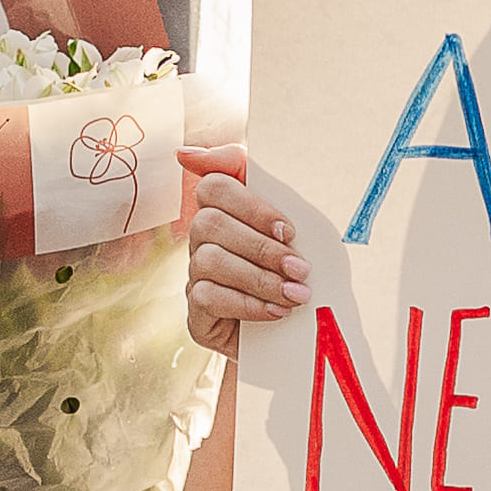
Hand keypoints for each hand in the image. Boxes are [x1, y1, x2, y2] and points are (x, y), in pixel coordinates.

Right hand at [181, 142, 305, 348]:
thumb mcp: (296, 228)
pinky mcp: (196, 314)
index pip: (214, 185)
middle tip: (300, 269)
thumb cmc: (296, 273)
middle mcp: (202, 240)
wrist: (300, 335)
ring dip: (258, 278)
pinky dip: (246, 304)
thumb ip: (262, 183)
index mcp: (226, 212)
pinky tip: (276, 313)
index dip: (250, 205)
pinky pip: (206, 297)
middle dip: (261, 247)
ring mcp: (195, 277)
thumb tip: (189, 154)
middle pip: (209, 222)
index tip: (289, 230)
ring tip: (296, 295)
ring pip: (208, 260)